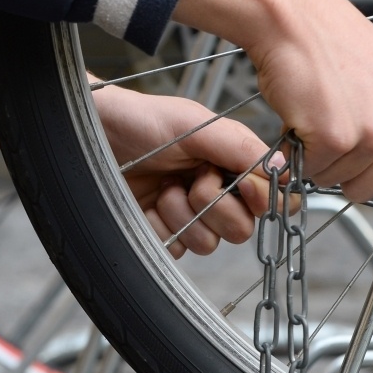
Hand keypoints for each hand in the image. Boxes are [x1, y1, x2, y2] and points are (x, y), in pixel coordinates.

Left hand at [0, 64, 273, 257]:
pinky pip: (178, 251)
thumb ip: (240, 146)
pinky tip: (147, 206)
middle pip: (243, 229)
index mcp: (230, 163)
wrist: (90, 134)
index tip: (243, 186)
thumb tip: (281, 169)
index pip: (269, 197)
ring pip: (210, 244)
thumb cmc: (140, 120)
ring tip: (163, 189)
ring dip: (184, 216)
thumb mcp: (195, 123)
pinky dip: (161, 229)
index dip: (261, 199)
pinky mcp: (161, 234)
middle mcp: (214, 191)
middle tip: (192, 180)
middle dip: (216, 206)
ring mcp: (187, 215)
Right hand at [172, 0, 372, 205]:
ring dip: (321, 157)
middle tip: (334, 125)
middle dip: (347, 167)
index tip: (370, 165)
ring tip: (319, 112)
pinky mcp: (337, 139)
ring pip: (340, 181)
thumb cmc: (334, 42)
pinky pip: (313, 171)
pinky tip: (303, 115)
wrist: (295, 17)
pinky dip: (299, 152)